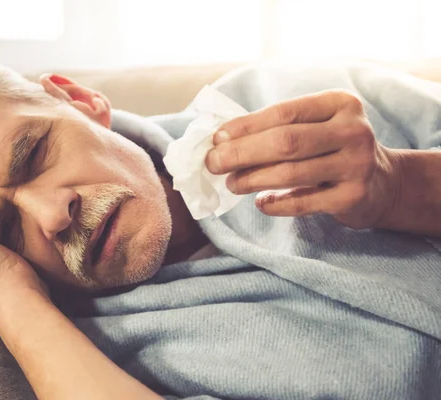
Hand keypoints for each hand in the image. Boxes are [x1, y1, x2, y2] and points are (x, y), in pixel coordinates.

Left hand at [205, 90, 398, 228]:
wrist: (383, 183)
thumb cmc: (332, 149)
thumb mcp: (316, 127)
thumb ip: (277, 128)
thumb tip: (221, 140)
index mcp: (339, 103)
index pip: (284, 113)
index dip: (245, 126)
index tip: (216, 139)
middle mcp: (352, 130)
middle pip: (285, 142)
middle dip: (241, 153)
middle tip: (213, 164)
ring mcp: (356, 164)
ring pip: (291, 173)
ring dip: (252, 179)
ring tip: (231, 184)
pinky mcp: (353, 196)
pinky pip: (303, 203)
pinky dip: (276, 204)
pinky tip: (260, 203)